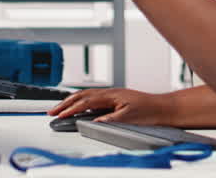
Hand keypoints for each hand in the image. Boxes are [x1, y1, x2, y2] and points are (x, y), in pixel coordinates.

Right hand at [49, 88, 173, 125]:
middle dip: (65, 103)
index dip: (71, 109)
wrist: (163, 108)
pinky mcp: (115, 100)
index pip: (85, 102)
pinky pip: (93, 99)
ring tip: (60, 108)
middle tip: (52, 111)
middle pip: (82, 96)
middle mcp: (110, 93)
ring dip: (72, 102)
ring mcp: (112, 96)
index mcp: (111, 95)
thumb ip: (110, 119)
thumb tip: (94, 121)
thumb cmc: (150, 111)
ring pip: (86, 96)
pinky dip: (81, 103)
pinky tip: (79, 108)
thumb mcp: (129, 117)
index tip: (59, 115)